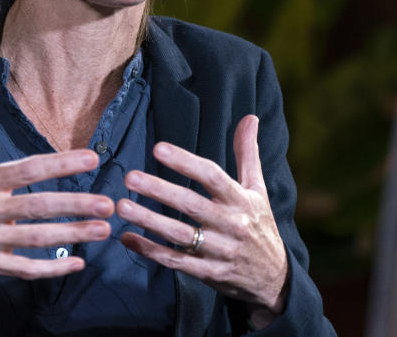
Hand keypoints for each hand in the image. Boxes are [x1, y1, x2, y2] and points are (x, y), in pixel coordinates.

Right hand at [0, 95, 113, 280]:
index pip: (27, 170)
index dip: (61, 164)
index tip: (91, 158)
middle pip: (38, 207)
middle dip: (76, 205)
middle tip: (107, 204)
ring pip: (37, 239)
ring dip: (72, 235)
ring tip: (102, 230)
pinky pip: (23, 269)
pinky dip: (51, 268)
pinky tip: (76, 262)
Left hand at [116, 115, 288, 326]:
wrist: (275, 280)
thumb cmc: (260, 225)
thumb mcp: (258, 190)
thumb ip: (248, 154)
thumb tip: (250, 117)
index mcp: (241, 200)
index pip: (212, 177)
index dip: (186, 162)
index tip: (158, 148)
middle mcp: (232, 225)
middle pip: (192, 205)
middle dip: (160, 190)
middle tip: (130, 177)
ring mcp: (220, 251)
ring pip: (180, 235)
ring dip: (149, 221)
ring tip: (121, 207)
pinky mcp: (210, 274)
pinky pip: (176, 262)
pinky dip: (150, 251)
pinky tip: (127, 238)